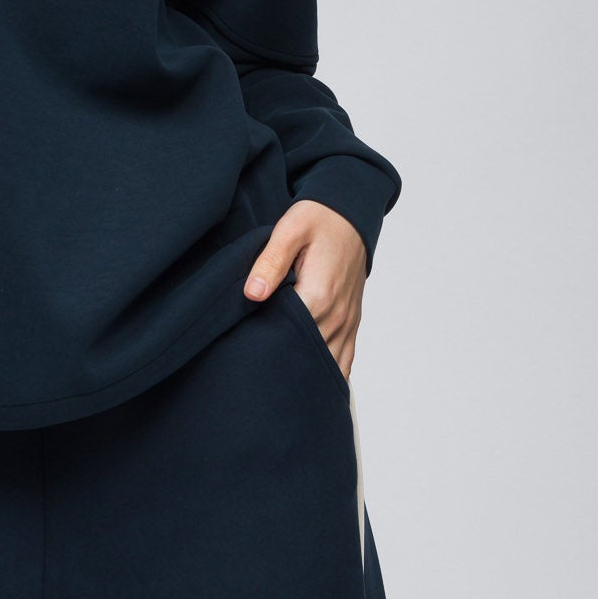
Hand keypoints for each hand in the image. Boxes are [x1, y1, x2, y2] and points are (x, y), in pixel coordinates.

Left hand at [242, 200, 365, 381]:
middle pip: (307, 355)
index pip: (289, 336)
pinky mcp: (351, 322)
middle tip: (257, 371)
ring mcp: (346, 322)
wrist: (350, 215)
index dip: (266, 345)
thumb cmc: (319, 220)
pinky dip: (329, 372)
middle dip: (283, 363)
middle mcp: (336, 316)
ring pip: (328, 364)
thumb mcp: (290, 230)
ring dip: (306, 371)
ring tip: (279, 380)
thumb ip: (270, 262)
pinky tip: (310, 382)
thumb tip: (253, 294)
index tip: (246, 350)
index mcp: (318, 296)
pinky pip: (345, 359)